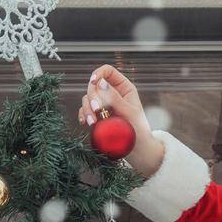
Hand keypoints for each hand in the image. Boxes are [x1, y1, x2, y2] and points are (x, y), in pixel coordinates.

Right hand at [77, 64, 161, 178]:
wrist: (138, 150)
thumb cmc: (139, 130)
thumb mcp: (129, 113)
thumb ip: (114, 98)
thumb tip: (100, 82)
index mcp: (124, 87)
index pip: (107, 71)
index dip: (98, 73)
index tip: (93, 82)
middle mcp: (112, 93)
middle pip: (94, 85)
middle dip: (93, 97)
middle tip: (97, 111)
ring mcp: (103, 104)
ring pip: (87, 98)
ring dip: (87, 109)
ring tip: (92, 123)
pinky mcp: (97, 116)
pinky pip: (84, 110)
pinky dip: (83, 115)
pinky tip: (85, 123)